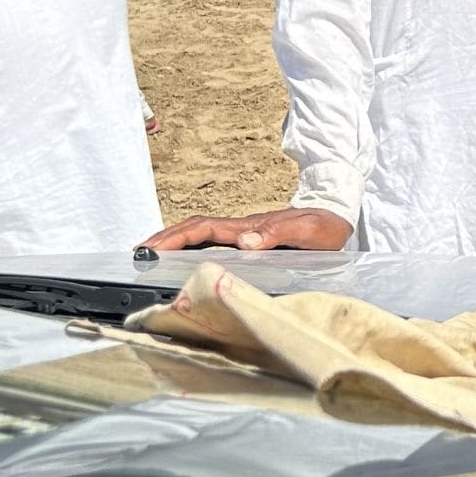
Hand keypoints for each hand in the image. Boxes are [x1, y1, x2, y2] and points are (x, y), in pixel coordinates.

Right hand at [142, 207, 352, 252]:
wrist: (337, 216)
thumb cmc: (324, 225)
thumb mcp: (306, 230)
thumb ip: (278, 232)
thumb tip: (245, 240)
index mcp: (248, 226)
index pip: (203, 229)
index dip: (176, 238)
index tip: (152, 249)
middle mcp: (240, 229)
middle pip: (193, 229)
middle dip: (164, 239)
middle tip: (138, 253)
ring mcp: (243, 235)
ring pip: (200, 235)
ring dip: (174, 243)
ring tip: (150, 255)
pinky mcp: (249, 242)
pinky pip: (212, 243)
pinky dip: (192, 249)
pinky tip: (184, 260)